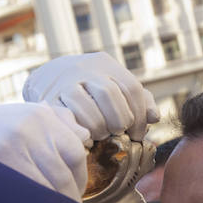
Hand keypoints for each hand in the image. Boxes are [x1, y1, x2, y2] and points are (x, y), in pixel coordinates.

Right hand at [0, 99, 87, 200]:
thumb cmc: (0, 127)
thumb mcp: (29, 115)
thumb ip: (61, 122)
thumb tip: (86, 138)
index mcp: (41, 116)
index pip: (75, 154)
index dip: (80, 179)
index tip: (76, 193)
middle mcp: (28, 129)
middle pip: (62, 174)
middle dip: (69, 197)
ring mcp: (10, 148)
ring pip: (46, 187)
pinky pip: (25, 194)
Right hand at [22, 52, 158, 144]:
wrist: (47, 78)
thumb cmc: (91, 88)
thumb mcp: (115, 85)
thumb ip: (139, 100)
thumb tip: (154, 116)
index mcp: (105, 64)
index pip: (131, 87)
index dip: (139, 114)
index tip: (138, 134)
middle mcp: (84, 69)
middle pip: (109, 94)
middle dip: (119, 119)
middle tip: (119, 132)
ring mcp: (64, 83)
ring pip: (87, 107)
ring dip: (99, 128)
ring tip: (102, 135)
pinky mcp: (48, 100)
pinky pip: (67, 119)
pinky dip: (80, 132)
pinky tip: (86, 138)